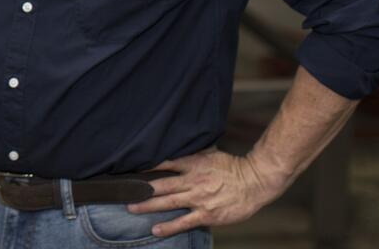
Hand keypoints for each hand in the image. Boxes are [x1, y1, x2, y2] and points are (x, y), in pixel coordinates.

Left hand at [126, 148, 287, 236]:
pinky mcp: (207, 214)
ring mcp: (199, 199)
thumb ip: (191, 153)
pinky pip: (184, 222)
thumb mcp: (209, 153)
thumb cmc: (233, 167)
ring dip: (148, 206)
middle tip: (123, 192)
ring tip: (132, 208)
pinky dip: (169, 226)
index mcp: (192, 164)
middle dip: (141, 189)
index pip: (164, 164)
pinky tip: (155, 230)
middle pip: (161, 185)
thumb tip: (175, 147)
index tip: (130, 170)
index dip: (146, 167)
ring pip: (168, 203)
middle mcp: (192, 181)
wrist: (255, 182)